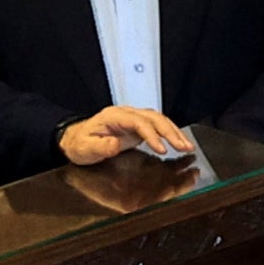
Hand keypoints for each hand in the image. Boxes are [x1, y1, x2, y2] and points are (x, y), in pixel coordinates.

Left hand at [57, 105, 192, 165]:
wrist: (75, 140)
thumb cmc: (79, 144)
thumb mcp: (84, 148)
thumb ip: (100, 147)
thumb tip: (115, 144)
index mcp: (113, 117)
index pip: (139, 122)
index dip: (152, 135)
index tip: (162, 149)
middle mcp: (126, 115)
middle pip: (154, 118)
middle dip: (171, 132)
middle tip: (184, 147)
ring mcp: (133, 120)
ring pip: (159, 120)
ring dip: (175, 133)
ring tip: (188, 147)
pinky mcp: (137, 128)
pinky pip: (158, 127)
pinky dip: (171, 134)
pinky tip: (180, 144)